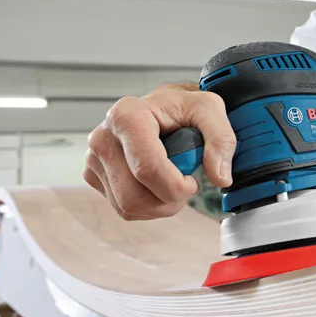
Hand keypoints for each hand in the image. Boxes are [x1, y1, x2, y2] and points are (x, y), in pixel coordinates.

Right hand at [84, 88, 235, 220]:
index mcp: (127, 116)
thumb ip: (221, 140)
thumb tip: (220, 177)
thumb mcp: (211, 110)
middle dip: (168, 200)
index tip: (193, 181)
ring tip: (172, 183)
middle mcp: (103, 137)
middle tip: (185, 185)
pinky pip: (122, 208)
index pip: (147, 169)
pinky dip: (146, 206)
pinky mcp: (94, 174)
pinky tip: (156, 186)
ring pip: (128, 207)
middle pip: (134, 196)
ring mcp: (94, 158)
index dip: (176, 186)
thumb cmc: (182, 109)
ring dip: (159, 205)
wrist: (162, 111)